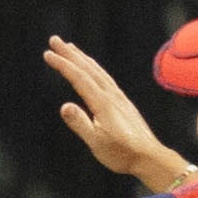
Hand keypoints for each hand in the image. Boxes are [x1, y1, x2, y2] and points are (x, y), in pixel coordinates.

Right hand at [44, 36, 192, 189]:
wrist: (149, 157)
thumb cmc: (122, 154)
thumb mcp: (97, 142)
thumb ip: (81, 123)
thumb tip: (64, 106)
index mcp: (103, 103)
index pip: (79, 78)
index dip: (62, 65)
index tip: (47, 54)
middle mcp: (111, 95)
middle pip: (88, 68)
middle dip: (70, 53)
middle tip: (54, 39)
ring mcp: (119, 98)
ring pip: (98, 71)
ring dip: (83, 58)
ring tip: (71, 48)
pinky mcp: (123, 103)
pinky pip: (105, 78)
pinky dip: (94, 68)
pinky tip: (92, 70)